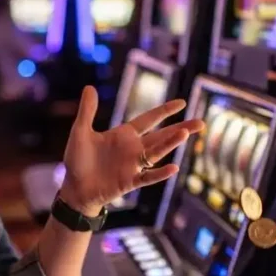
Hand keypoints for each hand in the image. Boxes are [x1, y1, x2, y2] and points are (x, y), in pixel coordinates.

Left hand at [60, 86, 203, 215]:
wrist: (74, 188)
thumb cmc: (77, 160)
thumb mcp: (81, 132)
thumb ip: (88, 111)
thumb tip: (89, 87)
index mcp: (124, 134)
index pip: (149, 119)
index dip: (165, 111)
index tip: (182, 103)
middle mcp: (133, 148)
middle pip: (161, 136)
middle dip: (180, 128)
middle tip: (201, 123)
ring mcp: (133, 165)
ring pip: (157, 153)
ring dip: (170, 144)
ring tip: (185, 133)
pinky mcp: (129, 181)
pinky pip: (147, 177)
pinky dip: (160, 173)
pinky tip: (173, 167)